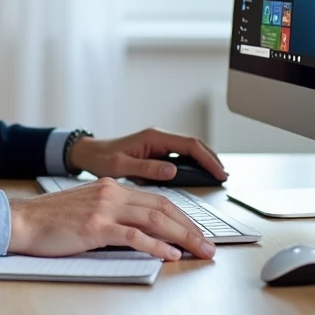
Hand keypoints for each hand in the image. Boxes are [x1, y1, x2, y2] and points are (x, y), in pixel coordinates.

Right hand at [8, 177, 215, 259]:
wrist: (22, 221)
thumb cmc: (50, 221)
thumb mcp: (87, 209)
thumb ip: (113, 215)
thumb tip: (140, 234)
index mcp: (111, 187)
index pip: (156, 199)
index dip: (182, 216)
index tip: (196, 232)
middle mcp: (111, 193)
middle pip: (163, 207)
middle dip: (190, 228)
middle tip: (209, 246)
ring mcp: (104, 208)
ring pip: (155, 219)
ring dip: (183, 237)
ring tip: (199, 252)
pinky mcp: (95, 227)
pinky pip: (134, 236)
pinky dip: (157, 246)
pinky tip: (170, 255)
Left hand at [66, 127, 226, 183]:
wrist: (89, 153)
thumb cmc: (101, 158)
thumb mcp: (121, 166)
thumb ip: (146, 168)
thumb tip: (172, 171)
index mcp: (153, 138)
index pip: (189, 145)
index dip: (207, 159)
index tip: (219, 173)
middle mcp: (159, 138)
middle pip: (194, 145)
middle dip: (212, 159)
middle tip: (224, 177)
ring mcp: (159, 144)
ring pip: (190, 150)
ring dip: (204, 161)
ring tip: (217, 176)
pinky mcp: (156, 152)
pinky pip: (181, 156)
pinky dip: (194, 164)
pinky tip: (199, 175)